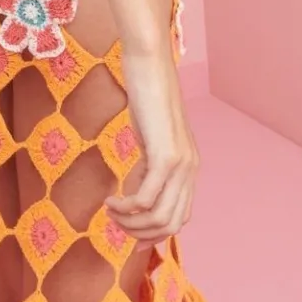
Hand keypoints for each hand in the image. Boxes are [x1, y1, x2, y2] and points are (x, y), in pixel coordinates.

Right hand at [106, 45, 199, 243]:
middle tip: (115, 222)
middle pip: (170, 225)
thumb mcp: (151, 141)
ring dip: (129, 223)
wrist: (150, 67)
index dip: (154, 234)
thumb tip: (139, 197)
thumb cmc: (148, 99)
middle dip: (139, 233)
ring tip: (110, 212)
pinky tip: (110, 200)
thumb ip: (151, 168)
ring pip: (158, 217)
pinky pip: (145, 199)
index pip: (179, 218)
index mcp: (189, 168)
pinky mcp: (164, 156)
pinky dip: (125, 207)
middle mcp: (190, 170)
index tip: (128, 233)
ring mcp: (180, 164)